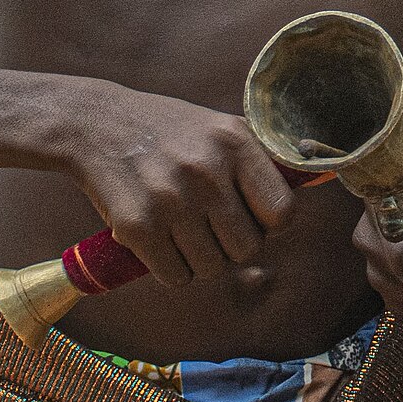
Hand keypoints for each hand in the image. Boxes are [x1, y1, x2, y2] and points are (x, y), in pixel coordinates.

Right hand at [69, 94, 295, 284]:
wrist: (97, 124)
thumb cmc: (170, 130)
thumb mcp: (221, 127)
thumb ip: (259, 159)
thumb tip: (305, 189)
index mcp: (235, 143)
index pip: (282, 213)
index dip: (269, 223)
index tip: (251, 216)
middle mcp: (207, 171)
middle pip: (248, 248)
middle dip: (233, 244)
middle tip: (212, 226)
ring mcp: (171, 200)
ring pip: (213, 268)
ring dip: (202, 260)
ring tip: (186, 232)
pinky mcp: (137, 226)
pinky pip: (176, 277)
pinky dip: (173, 269)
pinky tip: (163, 242)